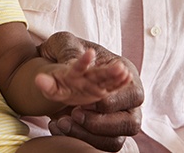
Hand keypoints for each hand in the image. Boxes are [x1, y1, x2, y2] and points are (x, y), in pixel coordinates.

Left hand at [39, 32, 143, 151]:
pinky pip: (101, 144)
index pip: (133, 93)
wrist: (51, 63)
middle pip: (131, 122)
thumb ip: (68, 49)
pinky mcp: (100, 127)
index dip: (112, 101)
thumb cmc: (65, 50)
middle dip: (104, 123)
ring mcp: (114, 115)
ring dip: (91, 135)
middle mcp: (124, 96)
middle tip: (76, 114)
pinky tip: (59, 127)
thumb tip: (73, 61)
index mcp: (122, 70)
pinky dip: (83, 140)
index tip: (87, 101)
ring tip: (63, 123)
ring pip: (116, 138)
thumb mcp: (64, 42)